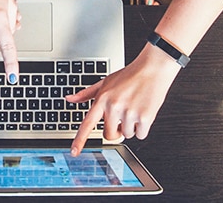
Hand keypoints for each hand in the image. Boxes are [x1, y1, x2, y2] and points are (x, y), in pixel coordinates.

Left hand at [66, 43, 180, 155]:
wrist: (152, 69)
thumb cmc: (129, 75)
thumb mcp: (105, 82)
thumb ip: (86, 94)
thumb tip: (69, 99)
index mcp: (102, 99)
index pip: (87, 124)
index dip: (80, 140)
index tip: (74, 152)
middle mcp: (114, 107)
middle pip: (109, 135)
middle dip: (116, 130)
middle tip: (122, 116)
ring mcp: (129, 113)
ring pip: (126, 135)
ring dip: (131, 127)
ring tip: (134, 108)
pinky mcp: (145, 117)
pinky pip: (140, 135)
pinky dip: (143, 128)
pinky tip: (143, 111)